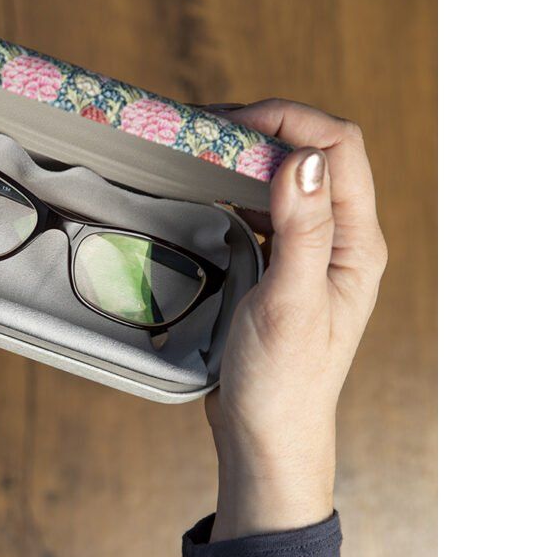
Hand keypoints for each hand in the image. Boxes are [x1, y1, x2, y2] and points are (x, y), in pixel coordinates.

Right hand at [204, 99, 387, 540]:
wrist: (267, 435)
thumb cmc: (283, 381)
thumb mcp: (289, 303)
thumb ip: (301, 230)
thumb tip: (303, 158)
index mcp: (357, 244)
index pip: (338, 149)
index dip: (290, 121)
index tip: (231, 123)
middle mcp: (341, 240)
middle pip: (315, 155)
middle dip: (265, 129)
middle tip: (205, 132)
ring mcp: (312, 253)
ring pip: (289, 179)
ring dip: (248, 158)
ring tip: (200, 153)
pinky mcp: (283, 267)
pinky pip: (266, 209)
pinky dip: (237, 189)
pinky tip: (206, 194)